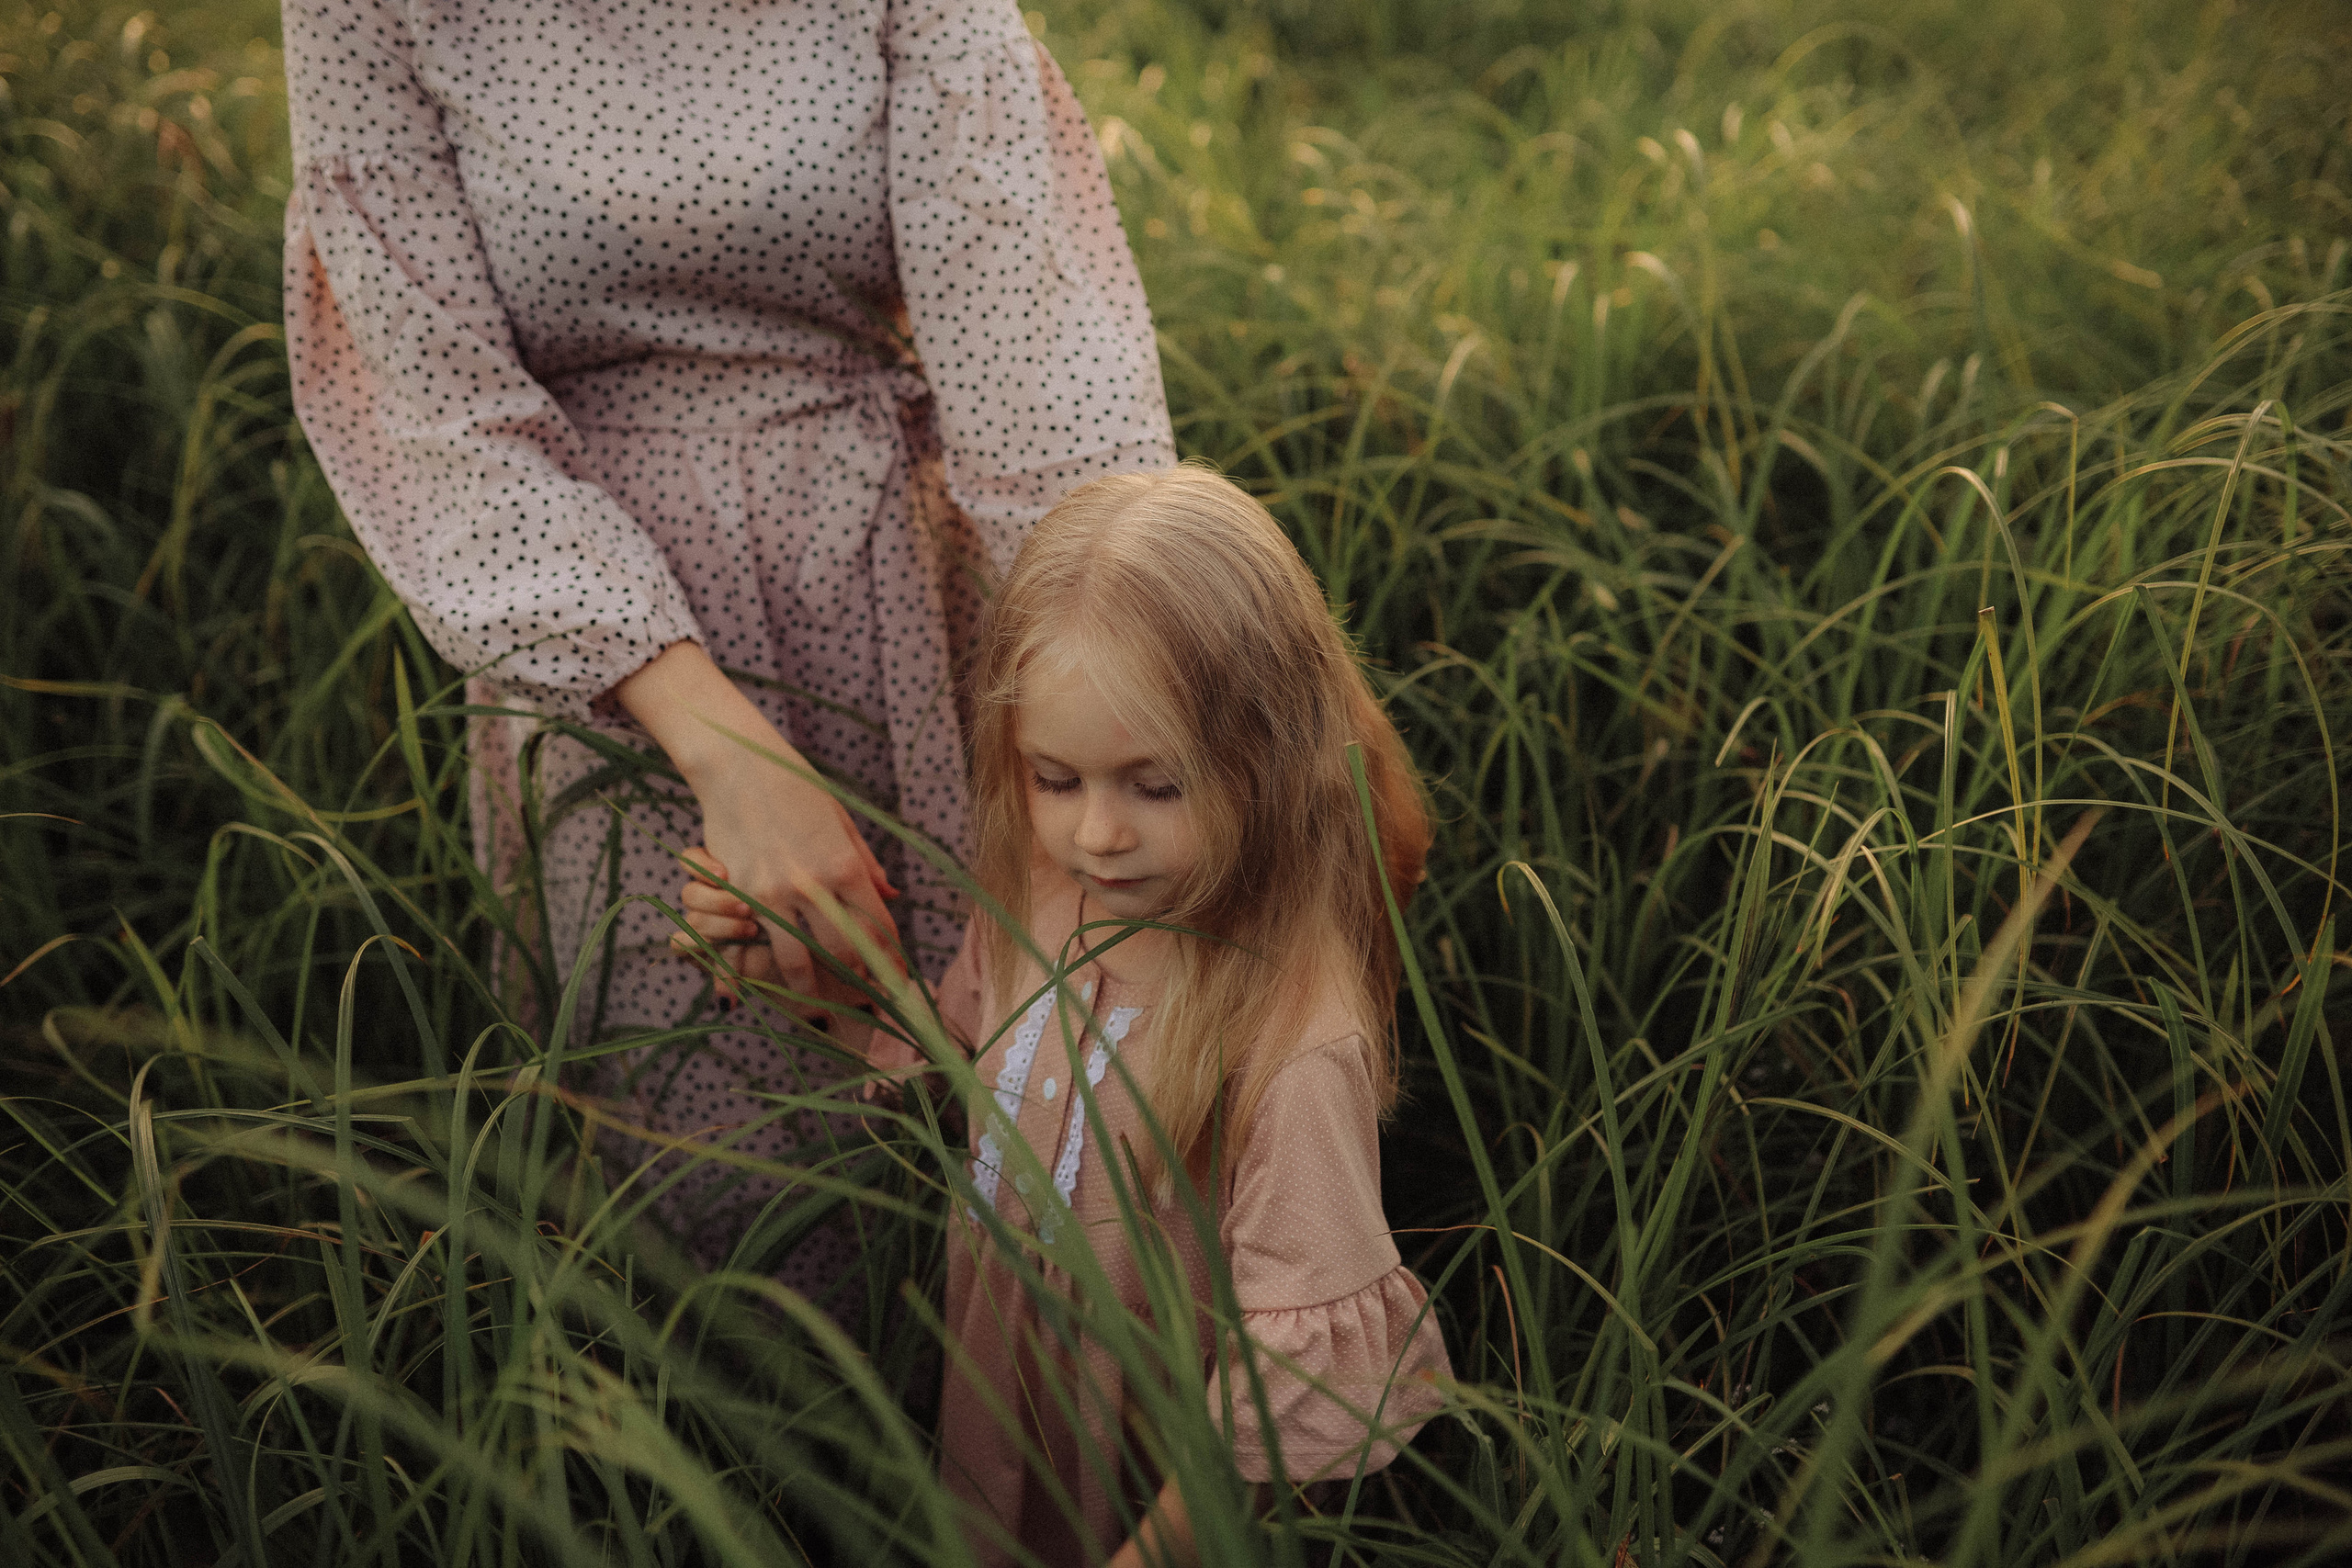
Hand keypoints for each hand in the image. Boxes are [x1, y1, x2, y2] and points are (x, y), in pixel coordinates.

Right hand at [617, 641, 903, 1010]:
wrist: (738, 768)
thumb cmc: (797, 788)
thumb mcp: (842, 822)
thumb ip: (867, 864)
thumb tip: (892, 898)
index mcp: (846, 866)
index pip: (877, 927)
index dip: (889, 959)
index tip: (896, 979)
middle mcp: (813, 885)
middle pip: (843, 953)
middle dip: (858, 981)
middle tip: (866, 1000)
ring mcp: (773, 892)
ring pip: (797, 959)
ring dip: (810, 987)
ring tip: (819, 1002)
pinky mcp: (740, 892)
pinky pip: (756, 941)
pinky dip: (765, 963)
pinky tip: (772, 975)